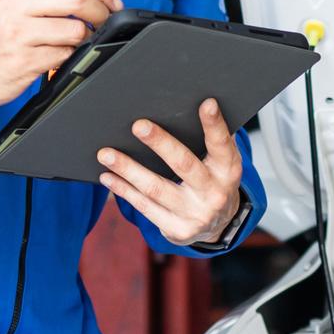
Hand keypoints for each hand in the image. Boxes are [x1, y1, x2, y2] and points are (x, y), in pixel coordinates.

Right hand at [0, 0, 120, 112]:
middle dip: (102, 11)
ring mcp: (19, 35)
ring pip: (75, 29)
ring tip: (76, 42)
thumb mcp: (6, 6)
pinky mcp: (23, 62)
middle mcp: (15, 7)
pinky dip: (70, 56)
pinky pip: (64, 56)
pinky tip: (58, 57)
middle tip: (106, 21)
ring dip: (85, 38)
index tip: (110, 1)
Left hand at [98, 99, 243, 246]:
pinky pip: (144, 206)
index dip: (215, 125)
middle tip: (138, 126)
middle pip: (183, 165)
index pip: (222, 145)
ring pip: (155, 188)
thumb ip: (211, 141)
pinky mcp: (177, 230)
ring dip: (128, 169)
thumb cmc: (213, 181)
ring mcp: (195, 214)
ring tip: (106, 154)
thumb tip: (187, 108)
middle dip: (160, 144)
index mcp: (228, 170)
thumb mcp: (221, 163)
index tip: (206, 104)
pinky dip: (123, 190)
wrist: (218, 226)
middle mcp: (214, 193)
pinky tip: (109, 176)